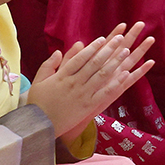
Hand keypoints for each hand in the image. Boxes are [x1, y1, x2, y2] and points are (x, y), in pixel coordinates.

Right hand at [27, 22, 154, 143]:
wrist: (39, 126)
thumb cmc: (38, 103)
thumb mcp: (39, 81)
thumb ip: (49, 65)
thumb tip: (60, 51)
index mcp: (62, 76)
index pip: (80, 58)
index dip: (93, 47)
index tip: (103, 38)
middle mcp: (74, 83)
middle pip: (94, 63)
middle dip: (108, 49)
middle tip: (120, 38)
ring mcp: (83, 94)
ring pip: (102, 75)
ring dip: (115, 62)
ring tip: (126, 51)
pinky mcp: (88, 105)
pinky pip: (105, 92)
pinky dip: (116, 83)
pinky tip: (126, 74)